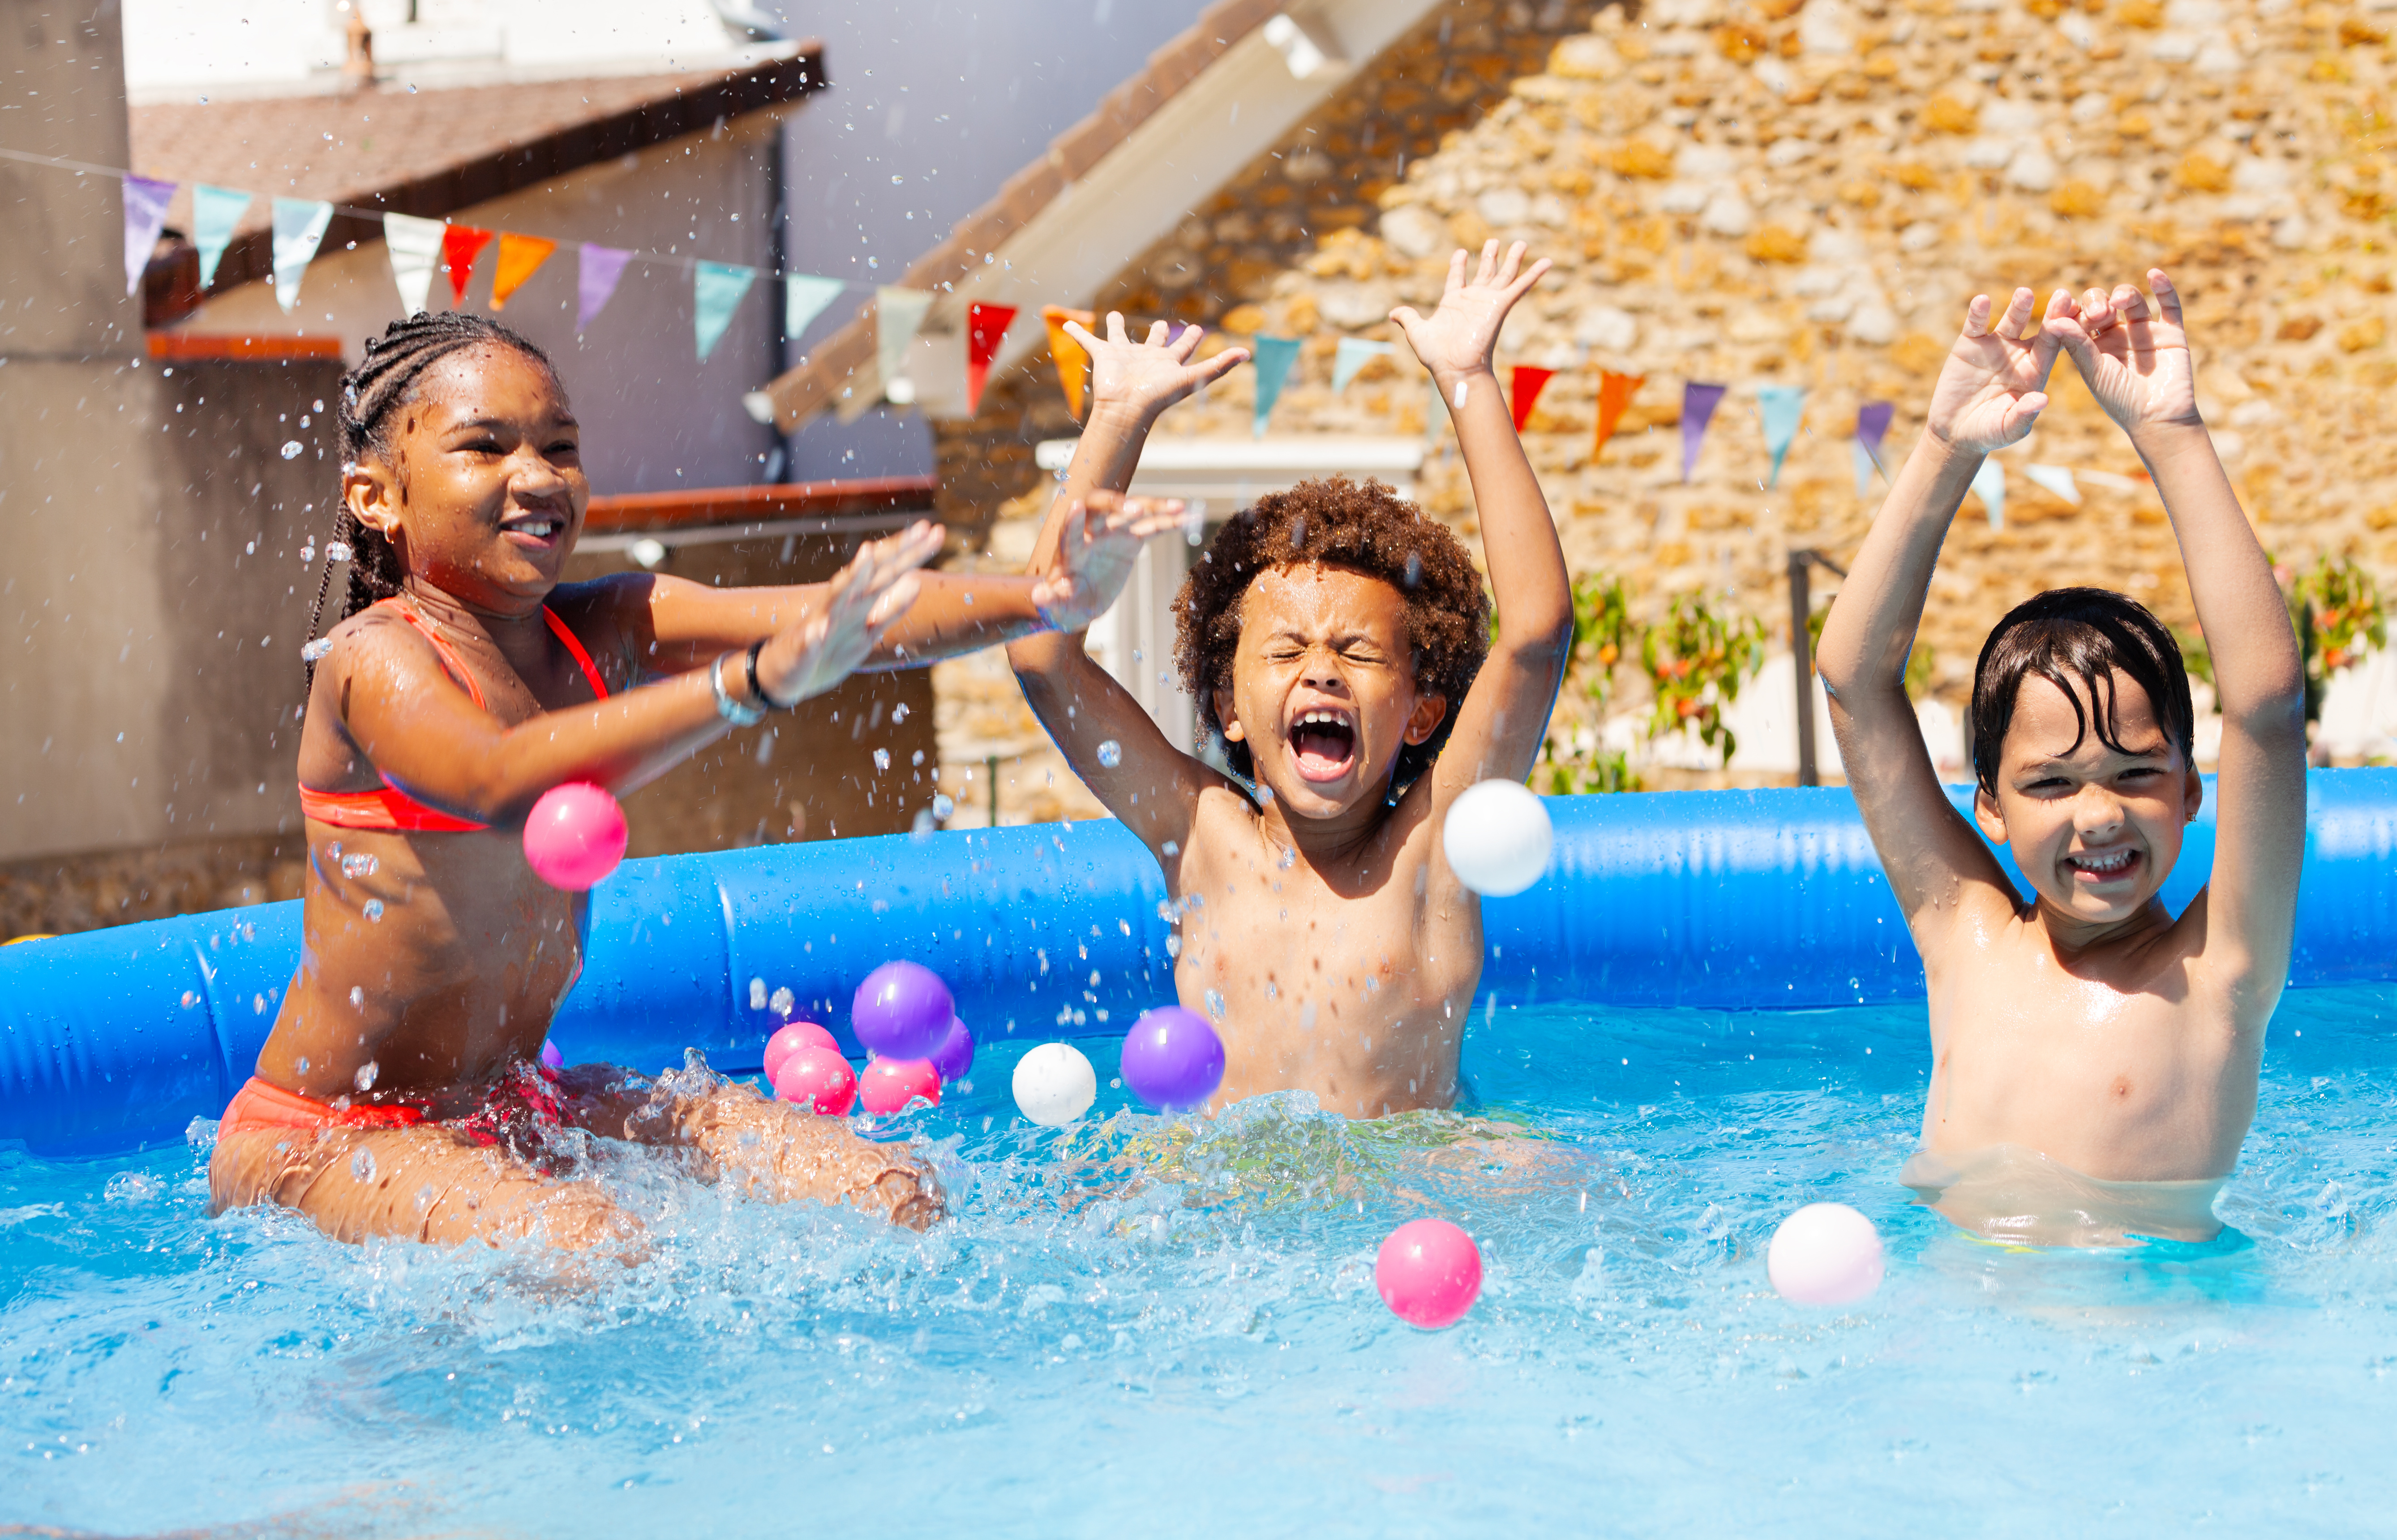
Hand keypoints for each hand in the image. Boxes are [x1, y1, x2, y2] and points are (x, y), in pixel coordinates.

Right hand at [754, 520, 940, 702]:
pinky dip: (813, 634)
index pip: (888, 571)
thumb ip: (891, 609)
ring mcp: (820, 623)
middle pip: (872, 575)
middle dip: (895, 552)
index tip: (936, 530)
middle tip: (920, 529)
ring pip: (837, 596)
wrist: (783, 675)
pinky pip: (808, 641)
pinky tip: (819, 629)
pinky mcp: (801, 648)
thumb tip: (916, 582)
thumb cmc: (828, 649)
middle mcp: (841, 605)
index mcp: (859, 601)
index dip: (911, 552)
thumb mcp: (867, 630)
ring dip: (853, 576)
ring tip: (867, 553)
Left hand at [1028, 492, 1186, 631]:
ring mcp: (1112, 534)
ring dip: (1153, 507)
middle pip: (1100, 509)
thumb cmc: (1064, 606)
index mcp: (1070, 552)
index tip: (1077, 507)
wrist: (1077, 603)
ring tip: (1179, 506)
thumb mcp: (1057, 609)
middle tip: (1135, 511)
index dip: (1073, 521)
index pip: (1069, 532)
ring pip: (1132, 513)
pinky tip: (1188, 518)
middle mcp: (1090, 535)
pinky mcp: (1130, 541)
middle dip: (1116, 506)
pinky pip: (1151, 527)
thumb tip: (1040, 596)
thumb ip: (1050, 601)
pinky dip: (1169, 521)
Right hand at [1064, 313, 1247, 424]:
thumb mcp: (1195, 378)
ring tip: (1113, 315)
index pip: (1182, 347)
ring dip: (1115, 327)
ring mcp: (1123, 357)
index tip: (1199, 328)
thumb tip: (1247, 353)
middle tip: (1165, 323)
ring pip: (1119, 337)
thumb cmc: (1159, 396)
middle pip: (1153, 341)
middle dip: (1159, 332)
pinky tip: (1066, 324)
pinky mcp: (1102, 356)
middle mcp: (1145, 359)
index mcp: (1166, 362)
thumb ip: (1220, 365)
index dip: (1191, 339)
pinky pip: (1087, 340)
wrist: (1127, 409)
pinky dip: (1076, 332)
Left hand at [1388, 240, 1551, 385]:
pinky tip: (1547, 261)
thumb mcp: (1417, 332)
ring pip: (1503, 274)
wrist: (1455, 366)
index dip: (1458, 266)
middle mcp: (1472, 300)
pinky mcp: (1500, 305)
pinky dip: (1534, 274)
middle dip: (1488, 257)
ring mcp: (1487, 301)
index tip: (1461, 253)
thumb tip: (1392, 313)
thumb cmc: (1436, 354)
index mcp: (1453, 303)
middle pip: (1484, 272)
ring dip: (1512, 259)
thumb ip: (1408, 318)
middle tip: (1493, 241)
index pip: (1457, 279)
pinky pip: (1519, 286)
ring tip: (1520, 242)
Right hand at [1923, 287, 2063, 453]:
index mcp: (2035, 372)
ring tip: (2025, 294)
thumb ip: (2023, 415)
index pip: (2055, 347)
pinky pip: (1976, 325)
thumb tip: (2042, 399)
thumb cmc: (1988, 432)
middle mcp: (2019, 354)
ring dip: (2019, 307)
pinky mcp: (1969, 345)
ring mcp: (1995, 347)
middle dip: (2052, 312)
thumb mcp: (2008, 429)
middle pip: (2040, 328)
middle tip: (2064, 296)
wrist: (1955, 432)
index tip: (2076, 318)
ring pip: (2011, 321)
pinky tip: (1981, 301)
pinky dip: (1978, 313)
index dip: (2066, 332)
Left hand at [2048, 270, 2200, 433]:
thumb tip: (2053, 320)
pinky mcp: (2171, 332)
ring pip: (2132, 301)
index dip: (2075, 309)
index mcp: (2093, 345)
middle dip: (2097, 302)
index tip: (2069, 307)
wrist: (2157, 418)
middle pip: (2103, 304)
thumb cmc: (2119, 400)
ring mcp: (2144, 332)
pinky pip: (2169, 305)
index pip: (2080, 317)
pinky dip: (2163, 288)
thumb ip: (2077, 344)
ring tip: (2118, 301)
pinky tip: (2153, 275)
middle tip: (2097, 311)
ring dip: (2124, 295)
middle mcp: (2117, 334)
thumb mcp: (2094, 371)